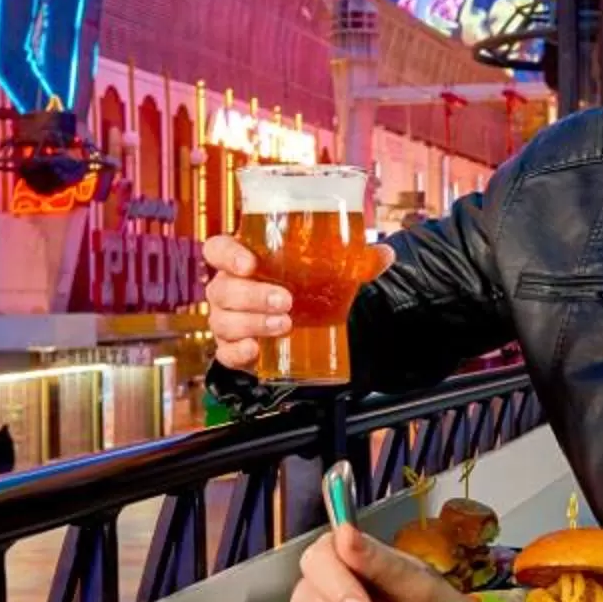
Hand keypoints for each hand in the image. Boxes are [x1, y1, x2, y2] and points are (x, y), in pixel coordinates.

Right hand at [202, 233, 391, 372]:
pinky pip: (224, 352)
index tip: (248, 263)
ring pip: (223, 321)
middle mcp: (227, 288)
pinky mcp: (232, 348)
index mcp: (242, 260)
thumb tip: (385, 254)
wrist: (301, 322)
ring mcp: (226, 319)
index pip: (217, 249)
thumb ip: (355, 260)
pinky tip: (255, 350)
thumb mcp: (327, 271)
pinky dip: (237, 352)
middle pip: (223, 289)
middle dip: (253, 295)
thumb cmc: (303, 287)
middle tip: (286, 300)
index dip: (227, 255)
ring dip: (253, 323)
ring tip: (285, 324)